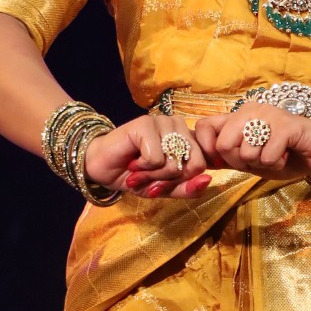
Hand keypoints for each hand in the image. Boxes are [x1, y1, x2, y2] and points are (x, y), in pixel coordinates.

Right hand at [82, 113, 211, 199]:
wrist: (102, 169)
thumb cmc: (136, 176)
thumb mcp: (166, 189)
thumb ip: (188, 188)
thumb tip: (207, 180)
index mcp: (188, 138)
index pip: (202, 165)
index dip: (182, 181)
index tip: (163, 180)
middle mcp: (178, 126)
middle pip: (192, 165)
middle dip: (168, 180)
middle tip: (150, 177)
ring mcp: (162, 122)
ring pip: (174, 162)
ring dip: (154, 175)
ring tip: (140, 169)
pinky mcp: (145, 124)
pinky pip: (156, 158)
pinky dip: (143, 168)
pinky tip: (133, 161)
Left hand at [194, 107, 310, 180]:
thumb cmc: (285, 154)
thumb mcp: (251, 159)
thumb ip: (226, 157)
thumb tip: (199, 162)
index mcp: (238, 117)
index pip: (205, 126)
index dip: (207, 148)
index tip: (222, 161)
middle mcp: (250, 110)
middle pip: (223, 144)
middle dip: (239, 162)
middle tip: (259, 159)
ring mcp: (268, 115)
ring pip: (246, 153)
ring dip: (262, 164)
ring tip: (276, 154)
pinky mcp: (286, 126)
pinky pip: (267, 156)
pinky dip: (277, 163)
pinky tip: (287, 154)